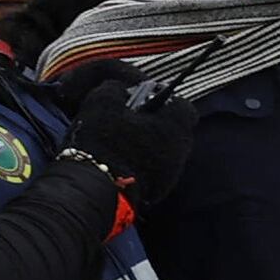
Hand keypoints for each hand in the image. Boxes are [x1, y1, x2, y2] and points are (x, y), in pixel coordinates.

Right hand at [61, 62, 199, 204]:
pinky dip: (143, 164)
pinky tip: (122, 163)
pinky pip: (155, 170)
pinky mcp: (159, 190)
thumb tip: (120, 88)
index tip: (142, 100)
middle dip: (154, 124)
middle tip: (128, 122)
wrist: (97, 188)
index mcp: (175, 124)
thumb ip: (116, 89)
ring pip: (165, 151)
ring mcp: (173, 173)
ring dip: (148, 145)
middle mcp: (181, 149)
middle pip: (174, 130)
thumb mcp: (103, 102)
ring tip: (121, 144)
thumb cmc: (104, 140)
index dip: (162, 100)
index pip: (181, 106)